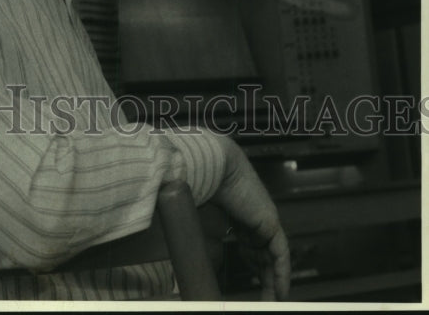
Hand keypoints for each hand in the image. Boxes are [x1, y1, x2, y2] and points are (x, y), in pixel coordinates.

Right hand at [212, 139, 290, 299]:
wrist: (211, 165)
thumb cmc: (198, 180)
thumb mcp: (196, 212)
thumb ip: (196, 230)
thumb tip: (184, 246)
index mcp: (237, 211)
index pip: (248, 242)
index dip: (249, 262)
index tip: (248, 278)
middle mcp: (252, 216)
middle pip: (261, 252)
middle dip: (262, 276)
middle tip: (262, 297)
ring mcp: (263, 219)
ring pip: (271, 256)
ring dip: (271, 280)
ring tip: (270, 300)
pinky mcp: (270, 222)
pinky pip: (280, 253)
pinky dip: (281, 273)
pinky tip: (279, 290)